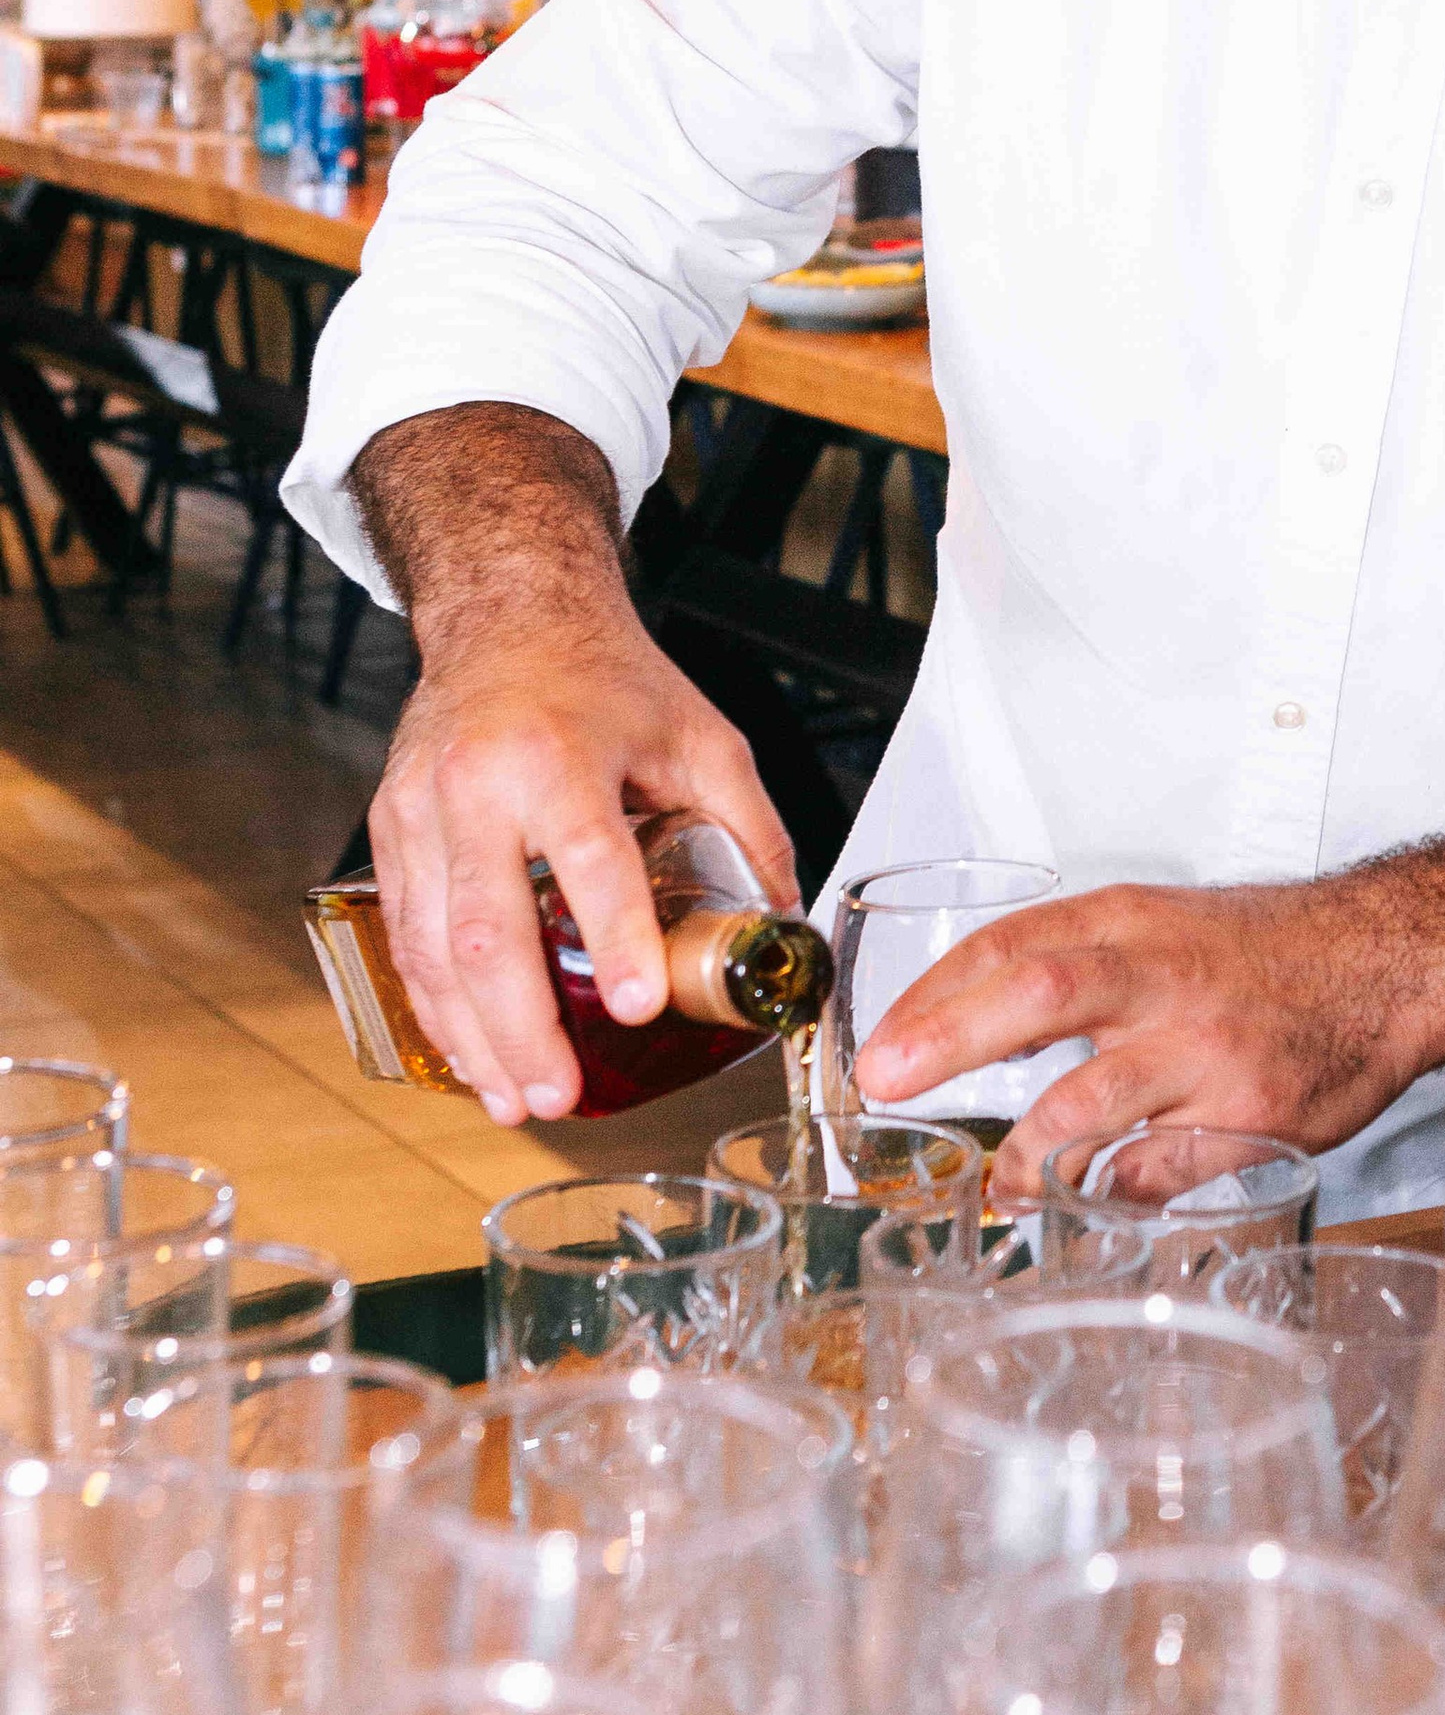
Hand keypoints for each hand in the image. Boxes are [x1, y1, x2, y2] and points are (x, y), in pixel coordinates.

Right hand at [353, 405, 795, 1124]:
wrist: (505, 614)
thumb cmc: (600, 675)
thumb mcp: (699, 734)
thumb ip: (749, 824)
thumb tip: (784, 917)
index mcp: (557, 752)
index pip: (588, 856)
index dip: (616, 935)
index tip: (637, 1005)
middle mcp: (475, 783)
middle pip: (488, 928)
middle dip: (522, 1028)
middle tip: (560, 1096)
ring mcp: (418, 811)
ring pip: (433, 948)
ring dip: (472, 1037)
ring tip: (516, 1100)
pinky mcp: (390, 833)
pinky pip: (406, 938)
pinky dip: (435, 1006)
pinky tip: (469, 1053)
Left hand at [852, 811, 1444, 1203]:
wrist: (1388, 959)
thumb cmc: (1263, 953)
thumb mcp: (1161, 926)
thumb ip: (1073, 966)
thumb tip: (960, 1023)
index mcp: (1129, 922)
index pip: (1007, 944)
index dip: (932, 994)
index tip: (881, 1044)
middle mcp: (1162, 976)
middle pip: (1035, 995)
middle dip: (948, 1039)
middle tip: (886, 1083)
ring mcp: (1206, 1049)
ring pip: (1091, 1101)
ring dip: (1025, 1153)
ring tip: (998, 1186)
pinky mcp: (1249, 1114)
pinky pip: (1161, 1171)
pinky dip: (1112, 1195)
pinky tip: (1088, 1205)